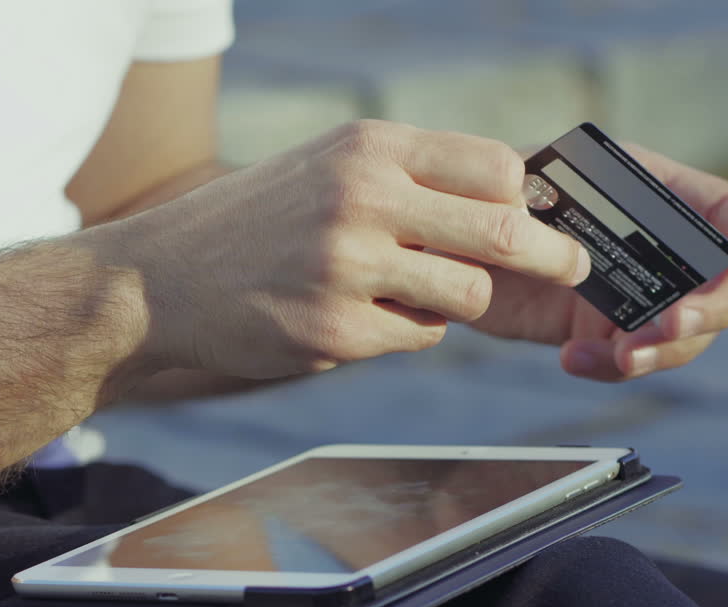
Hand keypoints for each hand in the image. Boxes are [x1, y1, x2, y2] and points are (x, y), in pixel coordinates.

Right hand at [118, 120, 589, 379]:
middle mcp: (362, 199)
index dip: (529, 197)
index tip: (545, 217)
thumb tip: (510, 198)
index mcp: (367, 148)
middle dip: (552, 255)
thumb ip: (408, 178)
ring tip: (413, 290)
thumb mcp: (326, 168)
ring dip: (460, 300)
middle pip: (505, 231)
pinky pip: (418, 338)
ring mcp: (349, 270)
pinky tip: (358, 316)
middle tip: (570, 267)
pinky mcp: (336, 334)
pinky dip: (407, 331)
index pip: (495, 165)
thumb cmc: (253, 222)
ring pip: (468, 296)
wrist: (157, 281)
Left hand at [468, 144, 727, 381]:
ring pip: (682, 334)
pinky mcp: (607, 331)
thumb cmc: (481, 201)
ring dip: (661, 352)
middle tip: (666, 331)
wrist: (450, 253)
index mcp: (647, 190)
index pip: (725, 210)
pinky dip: (611, 368)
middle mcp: (655, 244)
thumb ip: (532, 197)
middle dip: (702, 313)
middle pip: (718, 286)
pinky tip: (573, 361)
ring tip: (620, 358)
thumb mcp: (505, 188)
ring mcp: (638, 292)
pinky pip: (631, 359)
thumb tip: (543, 209)